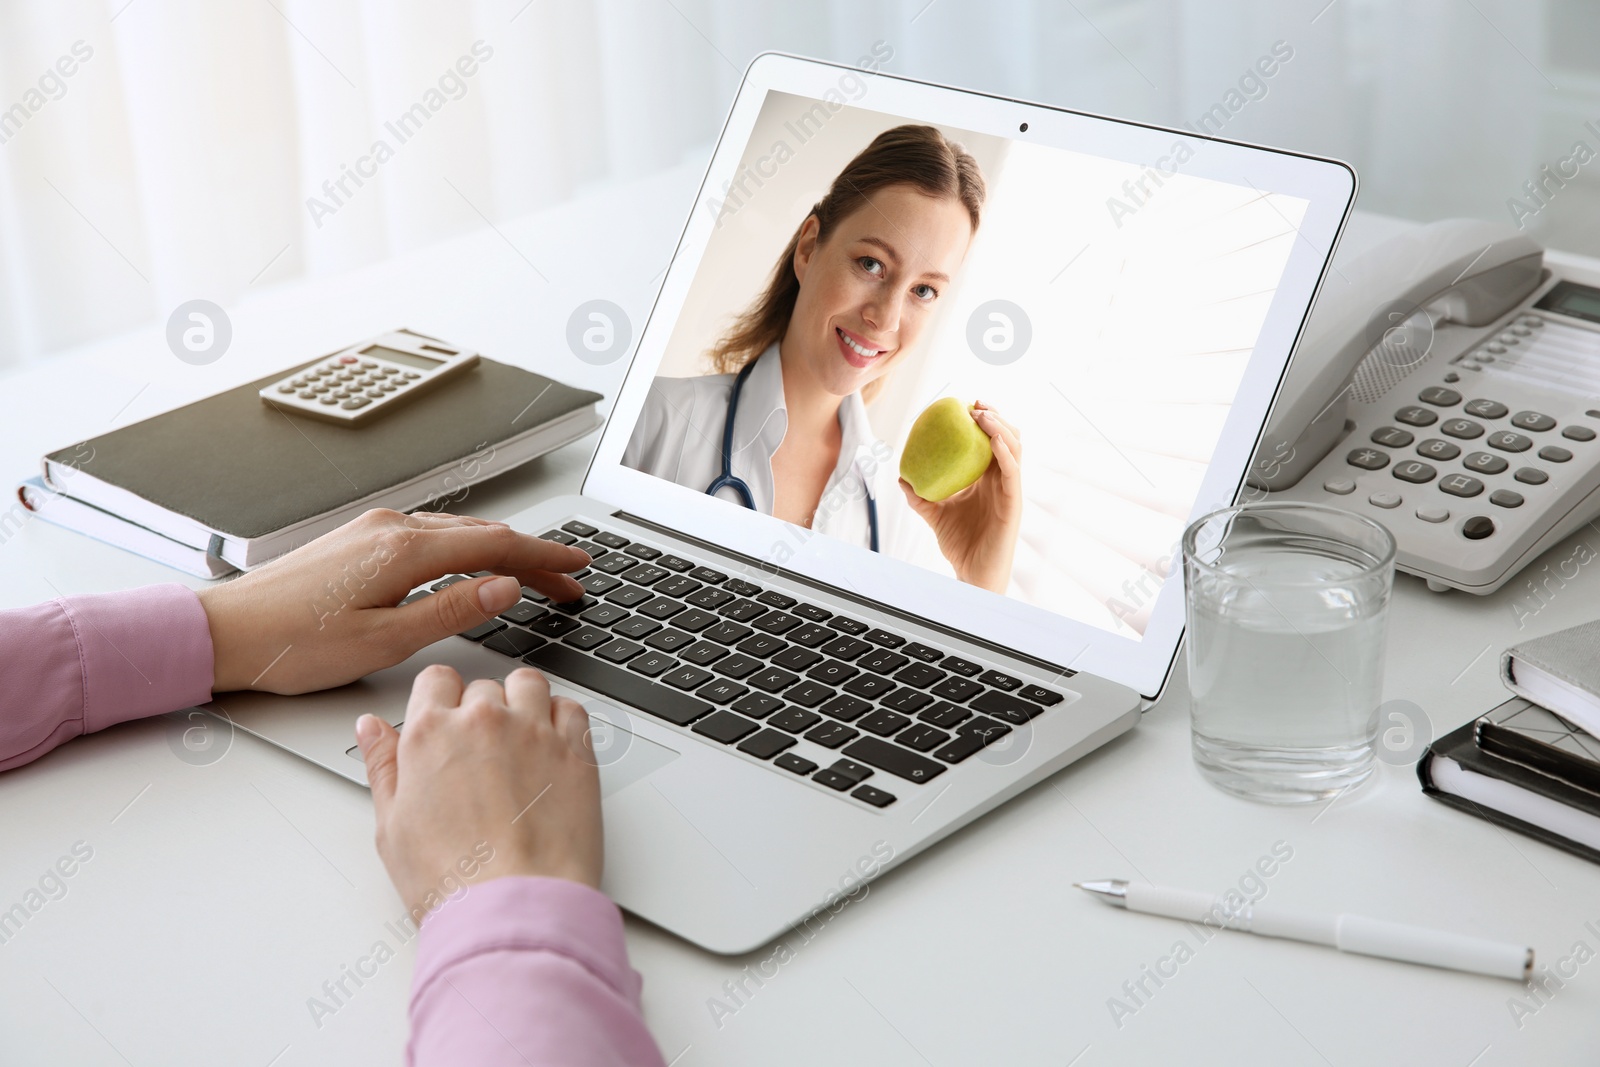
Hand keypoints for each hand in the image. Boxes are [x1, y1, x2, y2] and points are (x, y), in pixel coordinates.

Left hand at [196, 509, 589, 693]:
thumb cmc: (292, 644)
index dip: (544, 555)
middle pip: (482, 534)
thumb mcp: (383, 641)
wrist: (224, 631)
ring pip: (457, 533)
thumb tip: (502, 588)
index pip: (495, 544)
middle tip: (568, 581)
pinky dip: (467, 549)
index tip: (577, 565)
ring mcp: (372, 530)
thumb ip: (449, 610)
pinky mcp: (359, 541)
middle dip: (531, 555)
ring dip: (500, 552)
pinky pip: (430, 536)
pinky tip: (473, 566)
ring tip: (532, 576)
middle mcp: (389, 528)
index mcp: (401, 550)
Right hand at [356, 665, 602, 916]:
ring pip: (528, 684)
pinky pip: (572, 709)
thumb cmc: (452, 881)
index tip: (445, 721)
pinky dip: (562, 719)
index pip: (436, 680)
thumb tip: (371, 729)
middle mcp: (483, 721)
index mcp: (430, 734)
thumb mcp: (392, 827)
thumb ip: (382, 766)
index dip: (440, 701)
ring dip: (522, 703)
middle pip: (482, 687)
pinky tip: (552, 749)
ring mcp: (533, 732)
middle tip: (480, 755)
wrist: (513, 909)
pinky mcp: (576, 751)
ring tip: (518, 743)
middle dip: (480, 711)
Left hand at [899, 403, 1021, 593]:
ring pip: (1014, 449)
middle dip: (995, 416)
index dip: (984, 420)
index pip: (990, 442)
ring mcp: (1010, 490)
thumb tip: (902, 478)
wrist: (973, 574)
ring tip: (982, 415)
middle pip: (1007, 438)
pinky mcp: (1014, 503)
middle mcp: (1002, 481)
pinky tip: (992, 440)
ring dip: (1000, 427)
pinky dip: (1004, 452)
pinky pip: (1013, 472)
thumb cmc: (960, 544)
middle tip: (975, 403)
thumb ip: (921, 497)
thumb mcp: (935, 515)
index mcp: (987, 479)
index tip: (965, 404)